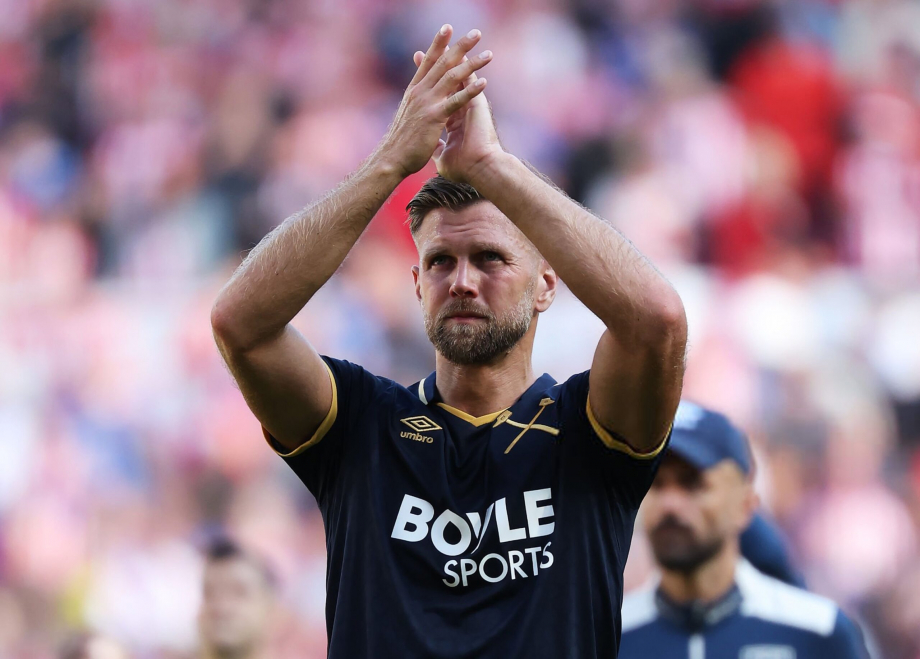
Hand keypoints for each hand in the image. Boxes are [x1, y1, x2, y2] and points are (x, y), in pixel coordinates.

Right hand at [379, 25, 491, 178]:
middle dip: (460, 46)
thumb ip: (416, 107)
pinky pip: (455, 101)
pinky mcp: (434, 117)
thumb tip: (419, 106)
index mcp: (414, 91)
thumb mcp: (408, 118)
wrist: (391, 158)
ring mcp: (427, 103)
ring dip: (472, 64)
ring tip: (488, 54)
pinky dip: (470, 90)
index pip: (428, 62)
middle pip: (443, 63)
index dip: (439, 44)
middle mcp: (420, 92)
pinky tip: (484, 82)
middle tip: (476, 33)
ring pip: (452, 77)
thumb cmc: (401, 142)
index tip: (448, 28)